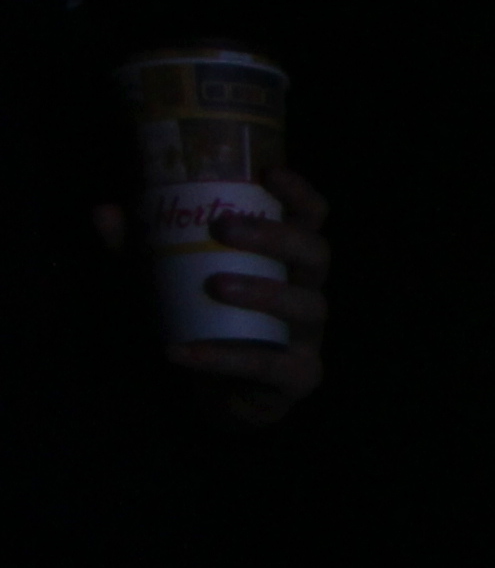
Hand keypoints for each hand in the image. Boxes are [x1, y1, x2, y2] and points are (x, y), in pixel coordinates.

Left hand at [98, 161, 328, 424]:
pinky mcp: (299, 376)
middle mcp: (305, 290)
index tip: (271, 173)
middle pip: (316, 253)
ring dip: (264, 292)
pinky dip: (225, 358)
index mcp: (284, 260)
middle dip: (277, 236)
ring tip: (217, 286)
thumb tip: (106, 213)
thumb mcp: (160, 281)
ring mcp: (309, 335)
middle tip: (226, 228)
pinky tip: (184, 352)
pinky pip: (270, 366)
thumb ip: (134, 251)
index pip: (310, 219)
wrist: (213, 394)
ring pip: (308, 306)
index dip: (300, 195)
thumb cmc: (196, 322)